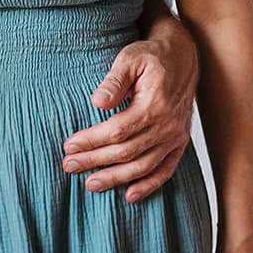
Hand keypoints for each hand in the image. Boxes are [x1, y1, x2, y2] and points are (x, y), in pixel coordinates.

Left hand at [61, 20, 199, 200]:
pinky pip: (165, 170)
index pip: (118, 130)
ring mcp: (176, 137)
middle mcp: (168, 125)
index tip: (69, 145)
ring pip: (143, 166)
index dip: (92, 141)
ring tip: (90, 184)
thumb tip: (97, 102)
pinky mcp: (179, 143)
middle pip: (127, 152)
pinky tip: (129, 195)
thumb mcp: (130, 58)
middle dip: (95, 161)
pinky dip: (148, 185)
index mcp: (155, 105)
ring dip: (116, 178)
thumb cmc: (152, 57)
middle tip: (69, 165)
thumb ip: (114, 80)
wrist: (183, 58)